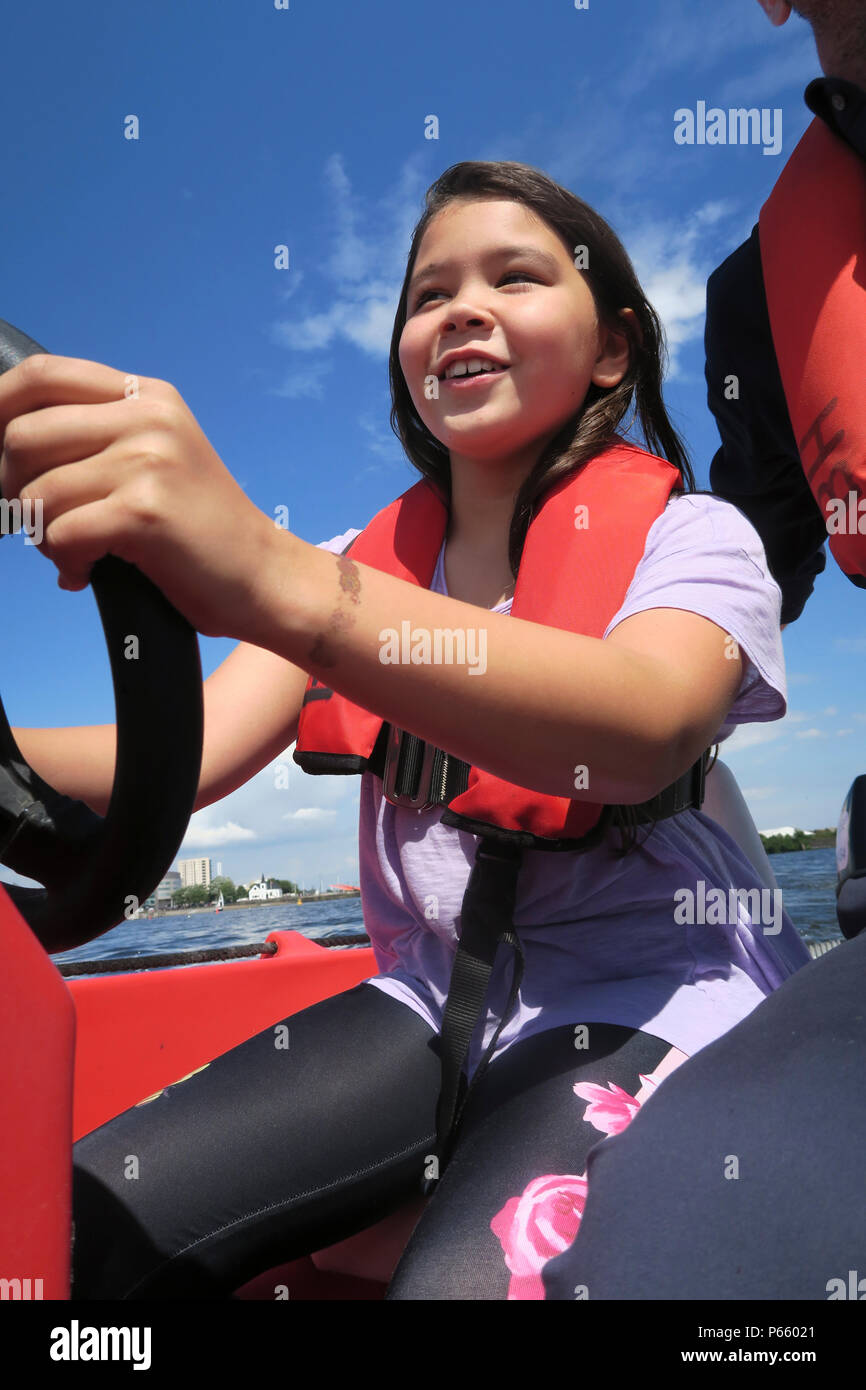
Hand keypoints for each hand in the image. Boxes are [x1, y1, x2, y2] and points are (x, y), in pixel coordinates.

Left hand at [0, 354, 281, 640]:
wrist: (263, 575)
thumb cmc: (199, 531)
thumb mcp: (156, 459)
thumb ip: (98, 438)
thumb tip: (9, 445)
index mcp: (146, 396)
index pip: (43, 374)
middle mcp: (148, 417)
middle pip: (24, 434)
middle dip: (13, 486)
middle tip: (40, 520)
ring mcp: (149, 461)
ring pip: (37, 491)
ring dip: (40, 533)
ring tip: (73, 550)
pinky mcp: (146, 511)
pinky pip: (61, 533)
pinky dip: (63, 562)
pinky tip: (86, 571)